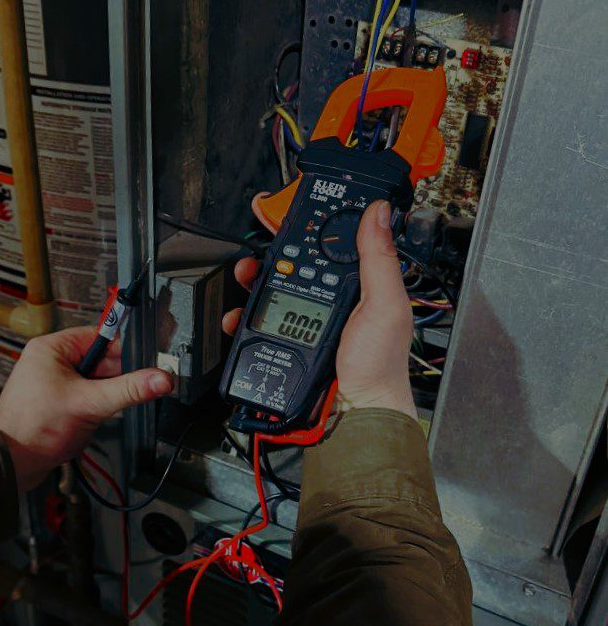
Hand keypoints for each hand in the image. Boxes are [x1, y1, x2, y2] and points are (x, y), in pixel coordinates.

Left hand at [0, 326, 172, 490]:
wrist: (12, 462)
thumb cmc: (33, 428)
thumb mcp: (90, 403)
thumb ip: (129, 390)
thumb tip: (160, 378)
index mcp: (53, 348)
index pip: (101, 337)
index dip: (123, 352)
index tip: (145, 364)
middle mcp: (52, 361)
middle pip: (102, 361)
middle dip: (114, 380)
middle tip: (120, 395)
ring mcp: (55, 382)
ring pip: (97, 381)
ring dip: (104, 397)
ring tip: (94, 412)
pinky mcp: (59, 401)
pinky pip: (88, 396)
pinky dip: (95, 408)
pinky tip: (90, 419)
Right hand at [223, 198, 416, 418]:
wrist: (355, 412)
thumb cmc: (379, 366)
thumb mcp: (385, 305)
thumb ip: (380, 259)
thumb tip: (379, 214)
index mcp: (359, 287)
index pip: (331, 249)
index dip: (310, 231)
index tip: (290, 219)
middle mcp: (333, 303)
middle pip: (296, 268)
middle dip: (272, 258)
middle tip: (260, 254)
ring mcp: (309, 324)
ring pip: (273, 293)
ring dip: (254, 283)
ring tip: (247, 279)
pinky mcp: (289, 343)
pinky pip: (261, 324)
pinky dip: (245, 318)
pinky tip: (241, 316)